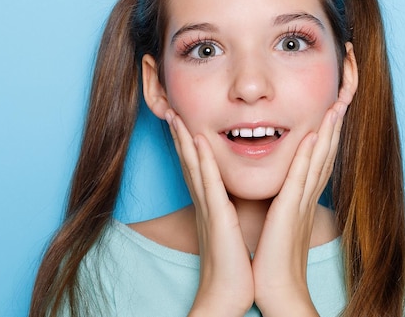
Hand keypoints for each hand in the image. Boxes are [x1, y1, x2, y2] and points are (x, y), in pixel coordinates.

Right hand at [165, 110, 253, 316]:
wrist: (226, 296)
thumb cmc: (232, 266)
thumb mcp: (228, 232)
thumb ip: (225, 213)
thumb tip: (228, 202)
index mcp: (210, 205)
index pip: (197, 167)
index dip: (188, 143)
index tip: (183, 120)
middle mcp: (204, 202)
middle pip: (189, 161)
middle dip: (180, 134)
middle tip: (171, 109)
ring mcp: (208, 207)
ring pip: (194, 165)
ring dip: (184, 139)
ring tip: (176, 115)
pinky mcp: (217, 216)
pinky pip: (209, 182)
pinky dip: (203, 159)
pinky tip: (197, 140)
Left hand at [251, 102, 347, 316]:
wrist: (278, 291)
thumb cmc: (273, 262)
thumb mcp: (279, 227)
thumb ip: (282, 208)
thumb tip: (280, 197)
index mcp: (301, 202)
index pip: (316, 163)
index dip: (326, 137)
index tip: (330, 114)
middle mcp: (306, 199)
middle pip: (324, 156)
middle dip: (333, 128)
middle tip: (341, 100)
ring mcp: (300, 204)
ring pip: (317, 161)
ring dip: (327, 132)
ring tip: (335, 106)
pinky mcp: (290, 211)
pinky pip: (300, 177)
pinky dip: (308, 155)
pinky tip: (313, 135)